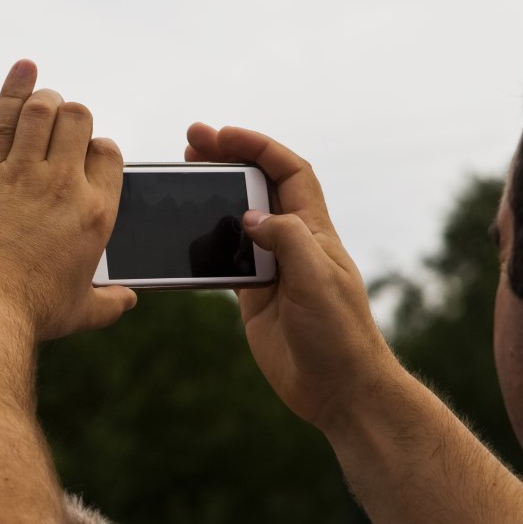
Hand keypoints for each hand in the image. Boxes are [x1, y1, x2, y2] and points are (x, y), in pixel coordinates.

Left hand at [0, 60, 136, 340]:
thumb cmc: (31, 313)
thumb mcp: (81, 312)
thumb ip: (110, 303)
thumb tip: (129, 300)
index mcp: (96, 214)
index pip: (109, 153)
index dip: (97, 147)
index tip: (82, 157)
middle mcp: (65, 186)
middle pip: (79, 120)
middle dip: (72, 116)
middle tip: (57, 131)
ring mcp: (23, 175)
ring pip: (44, 110)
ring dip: (45, 100)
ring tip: (40, 104)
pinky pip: (3, 119)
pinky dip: (14, 89)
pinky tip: (23, 68)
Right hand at [185, 123, 399, 429]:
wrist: (339, 388)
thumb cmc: (339, 334)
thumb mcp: (316, 279)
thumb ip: (285, 240)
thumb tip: (249, 218)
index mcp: (314, 231)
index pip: (289, 171)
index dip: (258, 147)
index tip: (222, 135)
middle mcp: (293, 243)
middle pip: (258, 187)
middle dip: (227, 160)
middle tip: (190, 143)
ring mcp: (273, 268)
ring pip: (238, 220)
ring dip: (212, 197)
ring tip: (183, 178)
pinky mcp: (255, 296)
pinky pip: (225, 259)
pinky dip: (205, 242)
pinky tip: (185, 235)